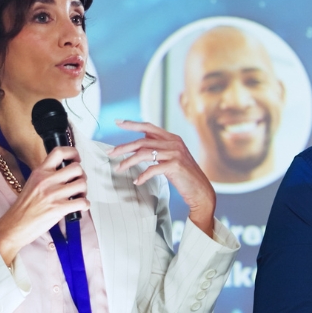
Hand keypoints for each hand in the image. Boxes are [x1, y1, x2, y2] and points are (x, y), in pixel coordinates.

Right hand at [0, 145, 88, 265]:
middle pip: (77, 168)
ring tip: (78, 196)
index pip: (59, 152)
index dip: (73, 153)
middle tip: (78, 183)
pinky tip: (80, 207)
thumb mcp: (32, 183)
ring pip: (82, 184)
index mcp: (40, 172)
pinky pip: (82, 202)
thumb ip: (47, 176)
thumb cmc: (24, 207)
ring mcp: (53, 194)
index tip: (76, 160)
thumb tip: (66, 173)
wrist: (14, 225)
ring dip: (84, 191)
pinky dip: (85, 205)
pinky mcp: (59, 208)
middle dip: (82, 176)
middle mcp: (47, 180)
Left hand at [111, 120, 216, 237]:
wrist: (200, 190)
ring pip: (144, 154)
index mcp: (172, 138)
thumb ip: (160, 147)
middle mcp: (174, 143)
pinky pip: (152, 169)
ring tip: (119, 169)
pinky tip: (137, 181)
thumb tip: (142, 140)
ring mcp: (175, 153)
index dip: (132, 124)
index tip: (118, 122)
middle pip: (142, 141)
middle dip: (123, 147)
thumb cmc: (184, 176)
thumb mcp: (172, 157)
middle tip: (110, 153)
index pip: (149, 127)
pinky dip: (142, 176)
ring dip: (128, 162)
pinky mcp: (175, 166)